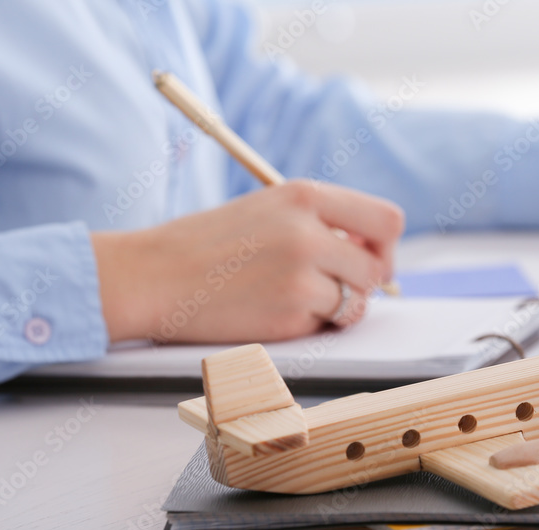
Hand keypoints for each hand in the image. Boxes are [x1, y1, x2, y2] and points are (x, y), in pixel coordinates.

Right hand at [91, 181, 403, 342]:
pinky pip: (326, 324)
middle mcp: (309, 230)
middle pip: (377, 267)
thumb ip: (320, 224)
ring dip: (338, 308)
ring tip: (297, 300)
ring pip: (357, 300)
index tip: (370, 259)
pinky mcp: (290, 311)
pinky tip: (273, 311)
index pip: (386, 219)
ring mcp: (301, 272)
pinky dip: (308, 325)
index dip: (385, 247)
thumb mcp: (267, 211)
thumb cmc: (206, 246)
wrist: (153, 275)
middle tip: (338, 290)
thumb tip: (374, 253)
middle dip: (364, 284)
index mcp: (305, 194)